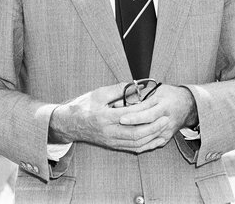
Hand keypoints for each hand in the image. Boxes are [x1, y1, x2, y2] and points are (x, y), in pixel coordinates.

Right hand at [49, 83, 171, 152]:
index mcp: (104, 117)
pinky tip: (154, 139)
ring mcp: (111, 141)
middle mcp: (108, 132)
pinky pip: (132, 148)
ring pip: (136, 143)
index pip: (129, 115)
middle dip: (153, 127)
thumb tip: (135, 85)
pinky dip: (145, 145)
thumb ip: (118, 89)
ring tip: (163, 128)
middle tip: (165, 118)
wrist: (69, 124)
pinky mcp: (112, 145)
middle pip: (136, 133)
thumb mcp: (98, 93)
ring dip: (152, 137)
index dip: (144, 110)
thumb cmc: (82, 106)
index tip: (156, 103)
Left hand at [118, 85, 197, 145]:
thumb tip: (120, 101)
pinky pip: (151, 145)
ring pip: (148, 139)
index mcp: (165, 106)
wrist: (187, 105)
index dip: (134, 117)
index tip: (121, 118)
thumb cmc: (169, 94)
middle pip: (147, 128)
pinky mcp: (166, 138)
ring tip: (119, 134)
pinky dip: (139, 144)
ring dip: (133, 137)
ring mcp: (167, 132)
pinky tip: (128, 142)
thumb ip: (139, 95)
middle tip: (118, 127)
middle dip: (131, 128)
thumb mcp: (156, 90)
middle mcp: (167, 120)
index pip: (147, 114)